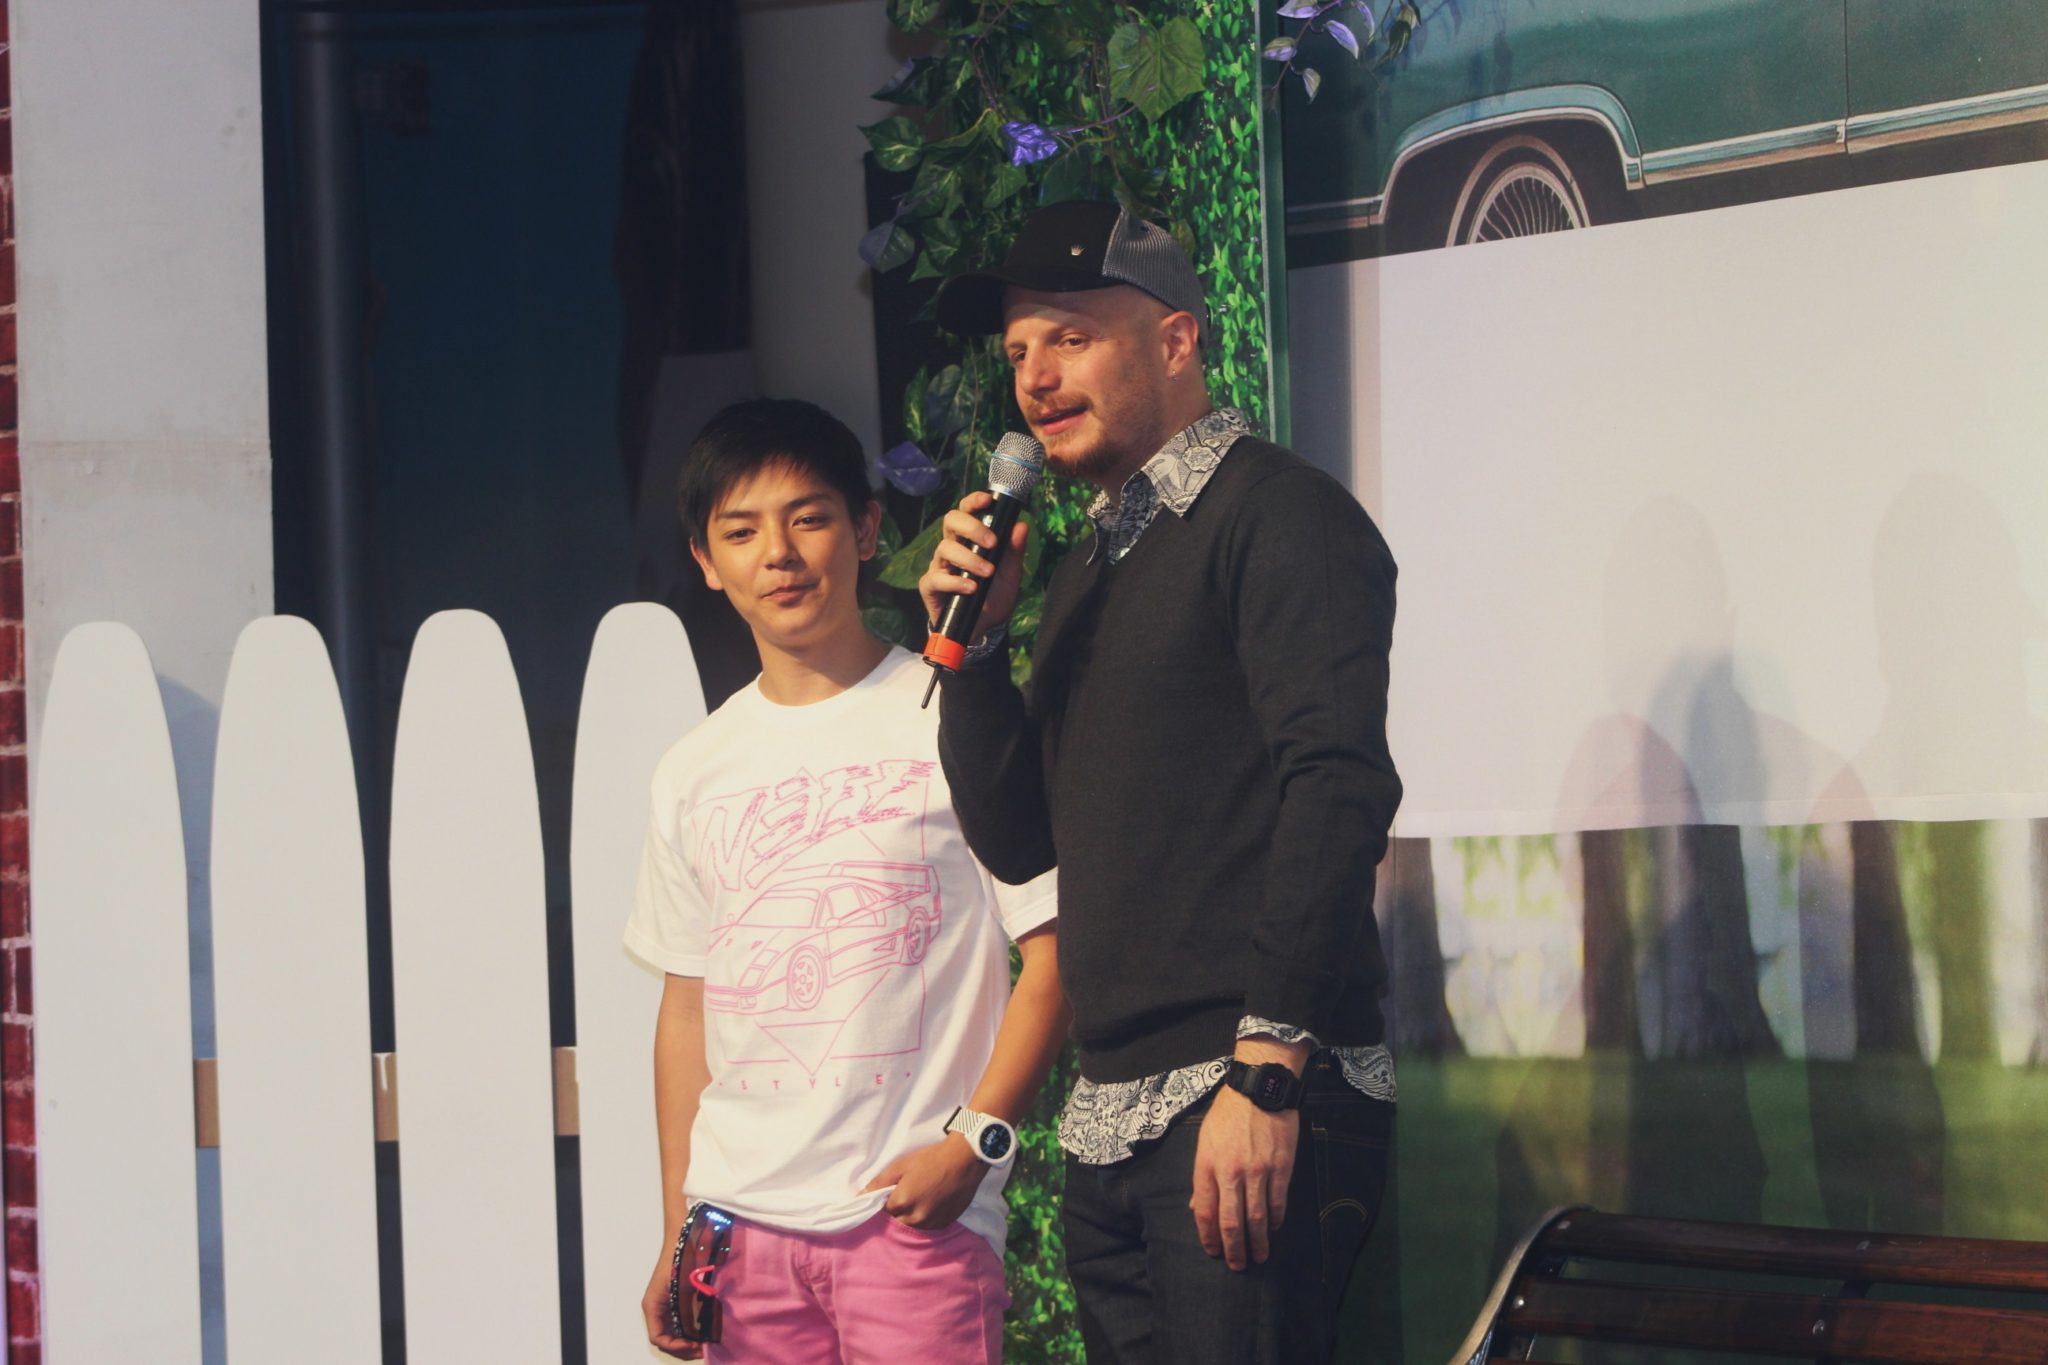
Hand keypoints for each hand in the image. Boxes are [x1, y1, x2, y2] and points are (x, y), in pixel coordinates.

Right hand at [642, 1237, 702, 1358]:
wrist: (684, 1238)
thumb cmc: (679, 1258)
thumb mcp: (681, 1288)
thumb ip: (685, 1311)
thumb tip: (696, 1335)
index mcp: (653, 1306)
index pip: (658, 1338)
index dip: (675, 1346)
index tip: (694, 1344)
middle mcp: (658, 1309)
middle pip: (667, 1339)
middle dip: (684, 1348)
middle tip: (703, 1349)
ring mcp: (667, 1306)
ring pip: (674, 1333)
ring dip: (688, 1341)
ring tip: (705, 1343)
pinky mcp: (678, 1301)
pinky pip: (681, 1322)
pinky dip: (691, 1330)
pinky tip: (705, 1331)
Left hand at [861, 1134, 990, 1228]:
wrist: (964, 1159)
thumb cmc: (930, 1159)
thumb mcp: (901, 1165)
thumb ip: (879, 1183)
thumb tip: (860, 1197)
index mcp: (902, 1203)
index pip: (884, 1212)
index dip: (886, 1201)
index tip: (892, 1193)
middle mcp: (917, 1218)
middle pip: (898, 1222)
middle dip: (898, 1211)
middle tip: (907, 1194)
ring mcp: (932, 1222)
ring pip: (913, 1227)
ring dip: (912, 1217)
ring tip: (919, 1199)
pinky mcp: (946, 1223)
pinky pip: (929, 1227)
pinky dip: (926, 1219)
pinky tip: (931, 1204)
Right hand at [916, 492, 1031, 643]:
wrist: (982, 629)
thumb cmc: (993, 597)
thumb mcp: (1010, 575)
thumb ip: (1014, 551)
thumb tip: (1022, 525)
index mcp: (969, 540)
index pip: (966, 511)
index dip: (973, 501)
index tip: (987, 500)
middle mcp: (952, 548)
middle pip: (950, 521)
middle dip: (972, 527)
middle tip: (991, 543)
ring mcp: (939, 566)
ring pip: (945, 548)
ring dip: (969, 559)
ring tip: (987, 573)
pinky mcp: (930, 586)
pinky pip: (936, 578)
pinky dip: (955, 582)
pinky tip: (970, 588)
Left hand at [1191, 1085, 1299, 1271]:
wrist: (1260, 1088)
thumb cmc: (1228, 1113)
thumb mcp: (1205, 1141)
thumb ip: (1203, 1177)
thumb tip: (1198, 1207)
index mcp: (1207, 1165)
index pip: (1206, 1211)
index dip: (1209, 1237)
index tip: (1213, 1251)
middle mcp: (1231, 1172)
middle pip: (1231, 1222)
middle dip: (1234, 1249)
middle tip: (1238, 1265)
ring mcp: (1258, 1171)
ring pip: (1257, 1218)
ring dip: (1258, 1242)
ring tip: (1259, 1255)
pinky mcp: (1281, 1168)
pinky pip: (1278, 1202)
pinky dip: (1276, 1220)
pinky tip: (1274, 1228)